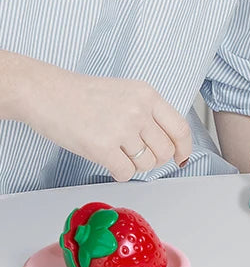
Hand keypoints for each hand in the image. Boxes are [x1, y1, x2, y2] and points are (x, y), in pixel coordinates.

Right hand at [25, 67, 191, 180]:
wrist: (48, 93)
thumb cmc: (83, 95)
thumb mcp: (126, 93)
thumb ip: (148, 113)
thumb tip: (168, 142)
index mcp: (148, 95)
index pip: (180, 128)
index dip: (184, 148)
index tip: (181, 157)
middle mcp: (139, 111)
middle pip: (165, 151)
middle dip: (153, 159)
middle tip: (135, 155)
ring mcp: (122, 129)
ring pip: (146, 164)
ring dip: (134, 165)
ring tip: (116, 151)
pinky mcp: (103, 147)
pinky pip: (126, 174)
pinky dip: (119, 173)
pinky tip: (107, 160)